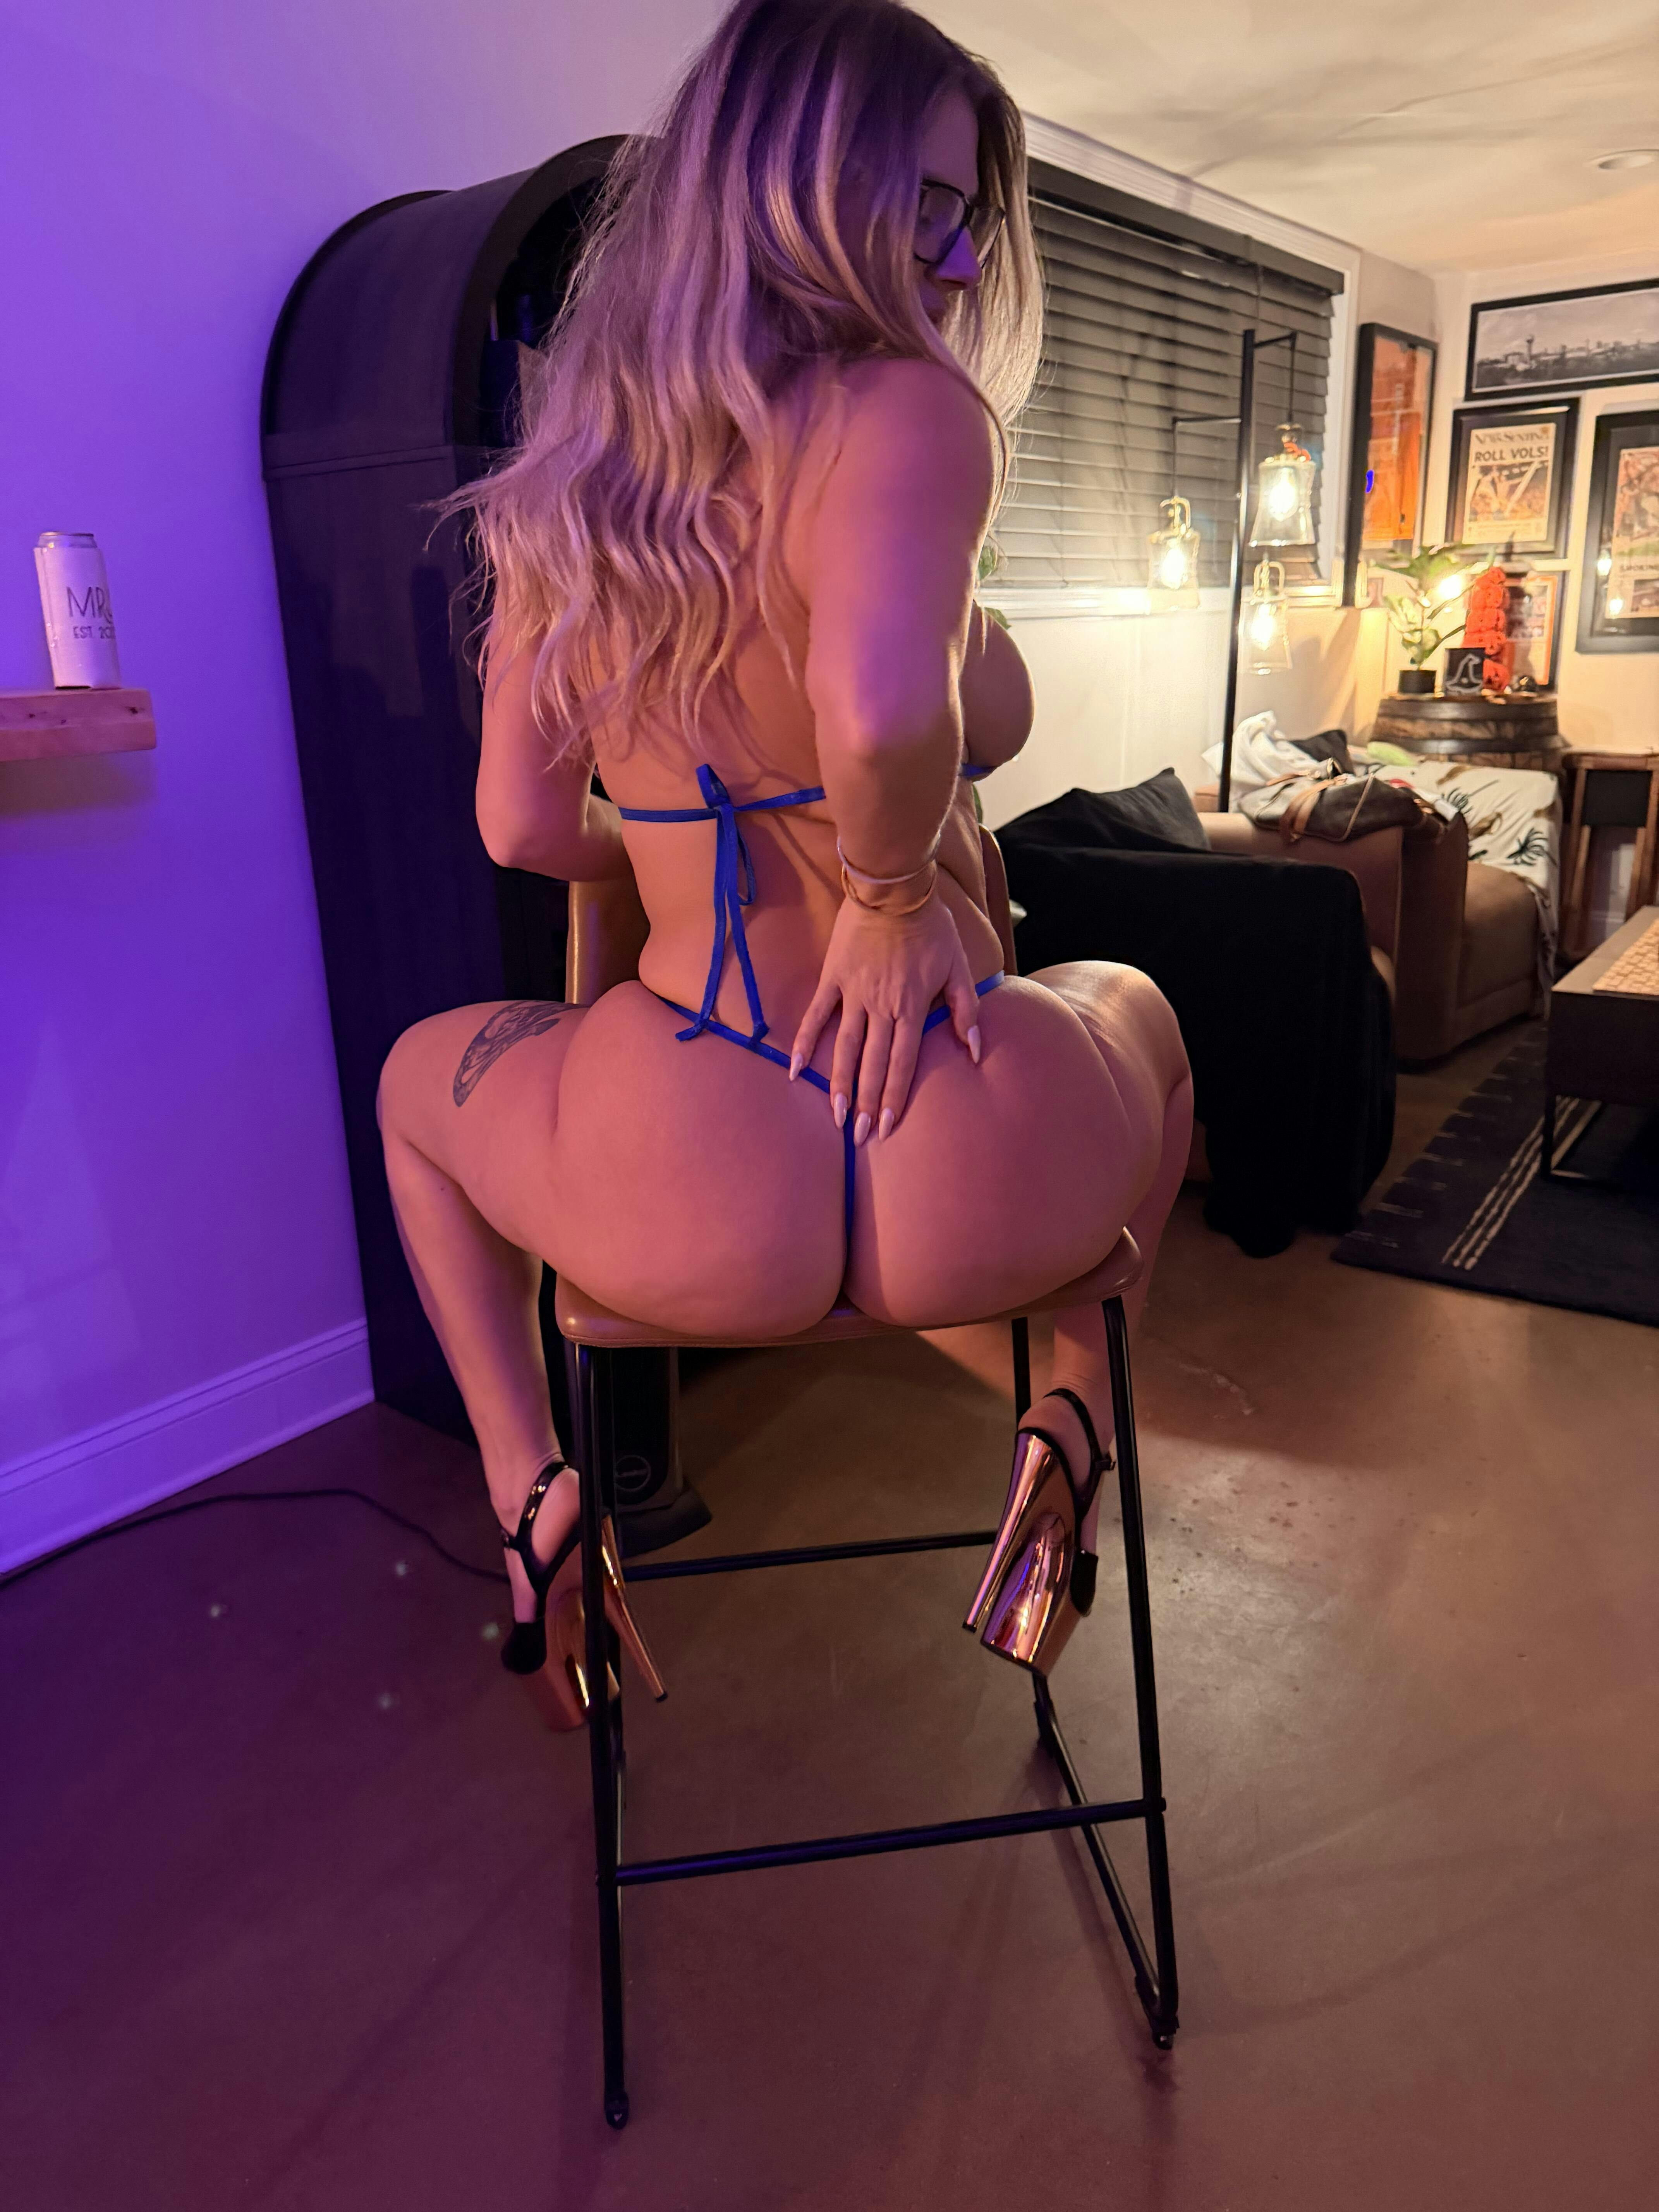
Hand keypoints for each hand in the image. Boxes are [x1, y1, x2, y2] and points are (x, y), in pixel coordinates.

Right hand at [789, 891, 981, 1141]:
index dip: (895, 1098)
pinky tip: (796, 1070)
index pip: (903, 1064)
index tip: (889, 1127)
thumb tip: (975, 1050)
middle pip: (874, 1064)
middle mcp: (881, 1007)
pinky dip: (806, 1042)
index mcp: (912, 1008)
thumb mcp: (959, 966)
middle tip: (861, 1136)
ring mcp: (854, 994)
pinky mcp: (833, 978)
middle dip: (868, 1103)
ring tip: (836, 1116)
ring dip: (840, 1084)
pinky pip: (817, 1015)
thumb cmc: (931, 927)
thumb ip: (967, 1009)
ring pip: (846, 1047)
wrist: (893, 889)